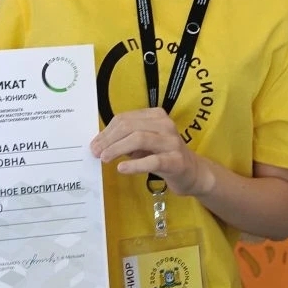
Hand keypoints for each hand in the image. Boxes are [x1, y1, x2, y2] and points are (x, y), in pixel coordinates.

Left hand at [90, 107, 213, 196]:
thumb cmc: (163, 155)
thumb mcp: (144, 143)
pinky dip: (135, 164)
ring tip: (104, 158)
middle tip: (96, 152)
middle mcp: (165, 125)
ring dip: (118, 149)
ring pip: (139, 139)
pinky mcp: (176, 161)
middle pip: (130, 126)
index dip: (106, 132)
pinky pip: (152, 160)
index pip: (125, 119)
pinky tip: (122, 168)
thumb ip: (126, 139)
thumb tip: (99, 144)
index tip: (94, 144)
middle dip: (109, 140)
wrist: (192, 172)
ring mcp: (172, 142)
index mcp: (156, 116)